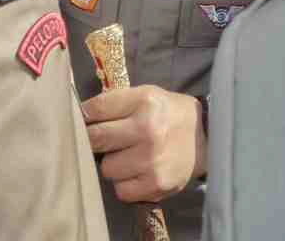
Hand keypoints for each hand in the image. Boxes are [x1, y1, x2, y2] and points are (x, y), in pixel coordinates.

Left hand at [82, 85, 205, 203]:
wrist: (206, 137)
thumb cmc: (168, 113)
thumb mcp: (145, 94)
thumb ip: (114, 102)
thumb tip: (79, 116)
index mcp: (144, 102)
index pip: (95, 109)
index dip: (85, 116)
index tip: (85, 120)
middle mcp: (147, 130)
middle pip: (95, 139)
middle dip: (94, 140)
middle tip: (103, 140)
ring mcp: (151, 160)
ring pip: (106, 168)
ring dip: (112, 164)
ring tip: (128, 156)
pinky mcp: (156, 184)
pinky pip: (121, 190)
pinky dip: (125, 183)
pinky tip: (137, 172)